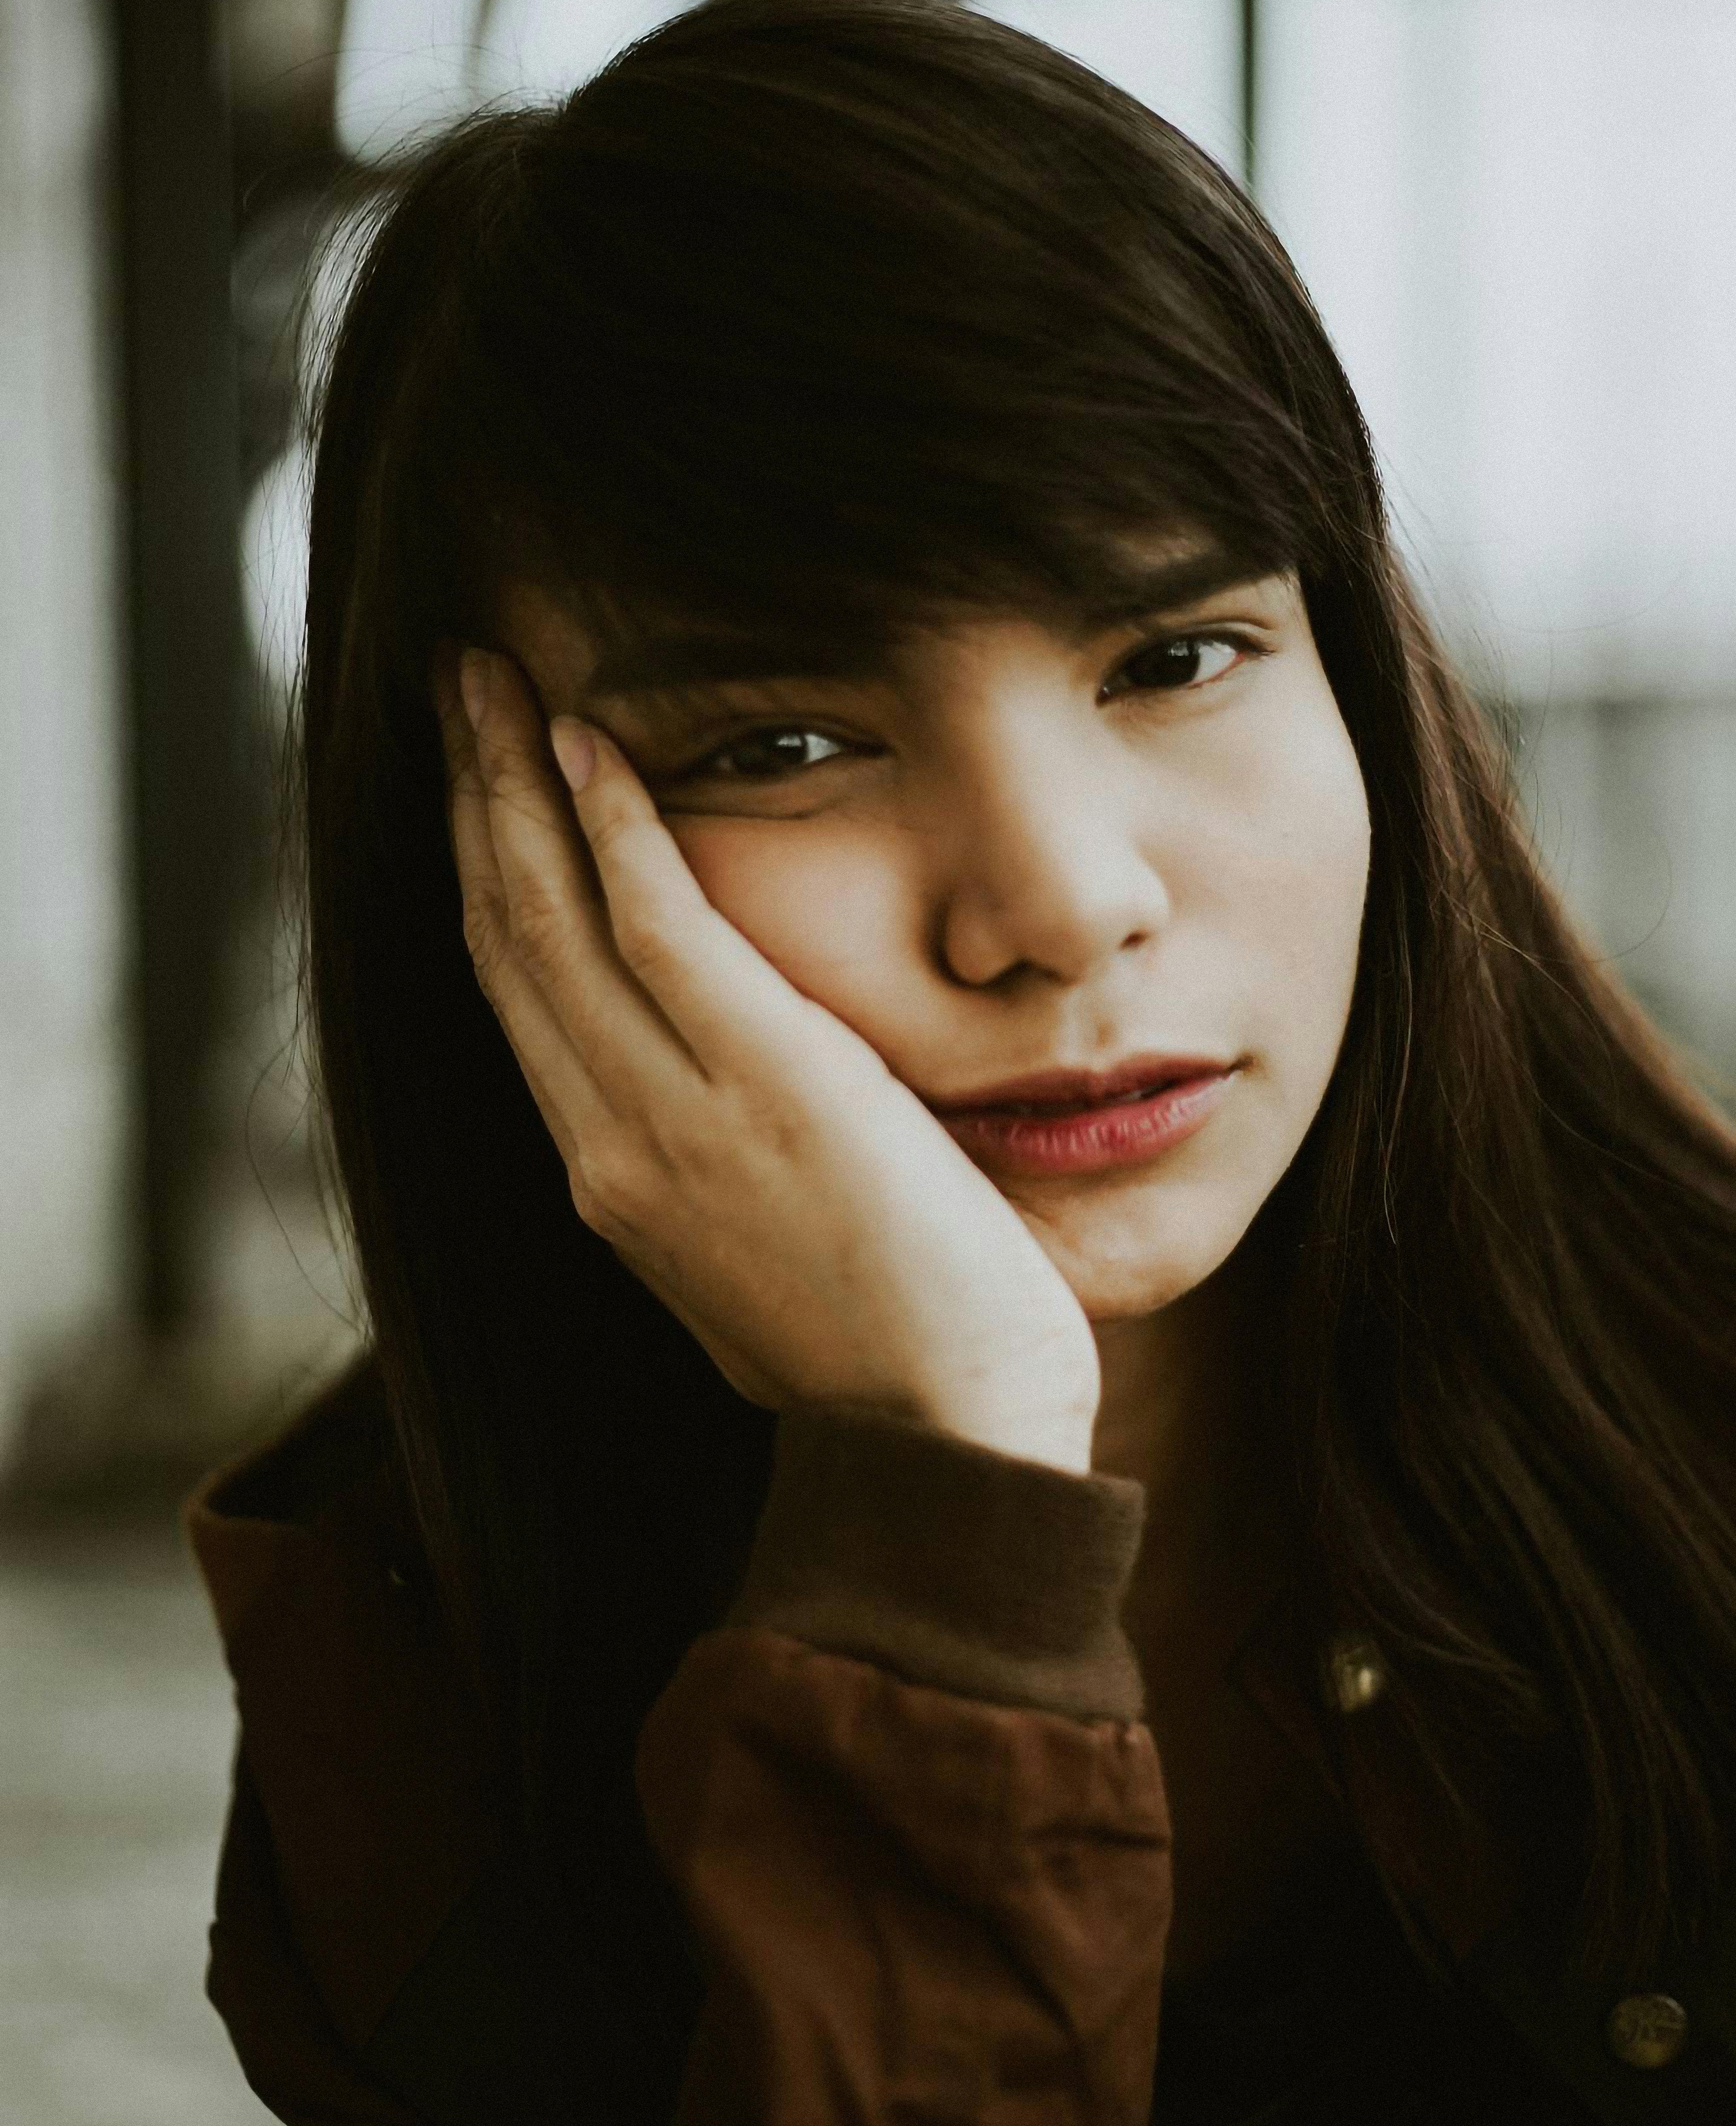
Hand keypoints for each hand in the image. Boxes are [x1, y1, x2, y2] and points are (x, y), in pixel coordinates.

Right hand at [435, 644, 1101, 1472]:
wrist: (953, 1445)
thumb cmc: (893, 1353)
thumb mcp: (764, 1252)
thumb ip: (718, 1164)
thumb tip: (728, 1093)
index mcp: (614, 1183)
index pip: (521, 999)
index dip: (486, 874)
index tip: (479, 779)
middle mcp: (609, 1147)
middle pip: (506, 938)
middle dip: (473, 800)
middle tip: (461, 686)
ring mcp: (672, 1120)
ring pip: (551, 917)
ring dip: (514, 782)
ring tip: (493, 680)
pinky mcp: (766, 1085)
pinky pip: (660, 927)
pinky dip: (613, 827)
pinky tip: (590, 743)